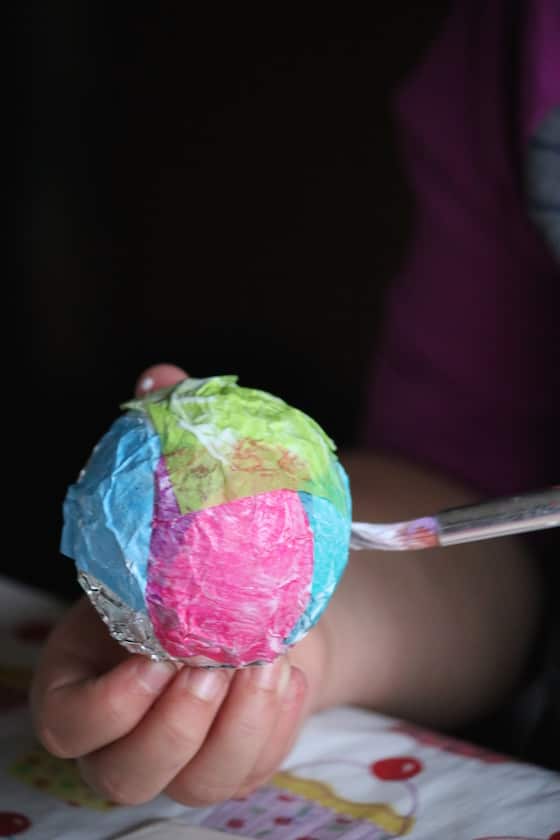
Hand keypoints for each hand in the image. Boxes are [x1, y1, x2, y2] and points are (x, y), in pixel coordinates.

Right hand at [30, 363, 323, 805]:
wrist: (262, 595)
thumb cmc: (205, 549)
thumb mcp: (179, 499)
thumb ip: (160, 446)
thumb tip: (159, 378)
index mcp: (92, 671)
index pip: (64, 721)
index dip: (99, 707)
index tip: (152, 659)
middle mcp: (133, 724)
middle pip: (123, 774)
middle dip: (168, 731)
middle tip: (210, 667)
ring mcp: (189, 750)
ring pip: (194, 785)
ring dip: (232, 732)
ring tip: (264, 665)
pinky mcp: (241, 756)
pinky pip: (253, 772)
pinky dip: (273, 730)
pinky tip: (290, 673)